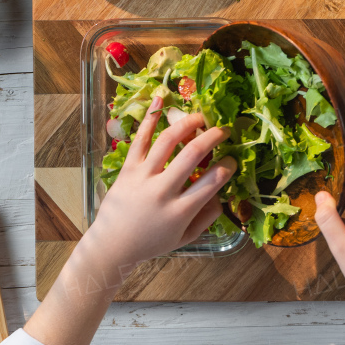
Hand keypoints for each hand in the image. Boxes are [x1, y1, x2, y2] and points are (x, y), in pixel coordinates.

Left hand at [25, 96, 233, 344]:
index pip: (212, 182)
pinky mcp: (127, 168)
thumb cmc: (151, 243)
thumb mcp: (185, 238)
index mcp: (180, 212)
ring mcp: (142, 177)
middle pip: (192, 155)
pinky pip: (140, 139)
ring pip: (167, 141)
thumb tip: (222, 195)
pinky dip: (150, 118)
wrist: (112, 245)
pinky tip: (161, 99)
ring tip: (200, 117)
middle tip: (223, 131)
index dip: (227, 167)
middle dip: (212, 137)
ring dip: (187, 124)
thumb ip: (207, 217)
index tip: (232, 160)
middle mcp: (162, 191)